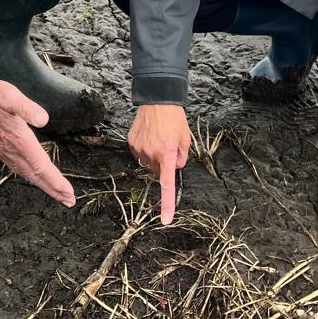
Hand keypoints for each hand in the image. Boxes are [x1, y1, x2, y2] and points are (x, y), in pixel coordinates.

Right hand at [0, 78, 75, 206]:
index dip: (56, 182)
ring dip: (43, 185)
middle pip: (36, 176)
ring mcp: (4, 152)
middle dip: (54, 189)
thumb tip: (43, 120)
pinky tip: (32, 176)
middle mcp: (12, 151)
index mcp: (19, 141)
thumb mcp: (10, 96)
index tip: (69, 193)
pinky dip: (30, 176)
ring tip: (56, 193)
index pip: (42, 167)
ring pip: (27, 174)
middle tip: (69, 201)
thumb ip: (27, 108)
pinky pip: (17, 168)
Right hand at [127, 103, 191, 224]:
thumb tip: (175, 167)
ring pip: (148, 163)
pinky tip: (149, 135)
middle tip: (169, 146)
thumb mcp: (186, 138)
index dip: (167, 204)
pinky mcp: (131, 142)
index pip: (167, 184)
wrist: (157, 99)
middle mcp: (151, 153)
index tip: (165, 219)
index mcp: (167, 154)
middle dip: (164, 164)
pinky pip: (139, 153)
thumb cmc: (174, 118)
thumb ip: (182, 157)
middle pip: (158, 171)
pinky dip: (145, 148)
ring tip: (159, 138)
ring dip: (154, 156)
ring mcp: (139, 148)